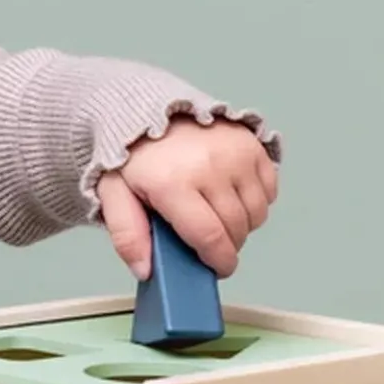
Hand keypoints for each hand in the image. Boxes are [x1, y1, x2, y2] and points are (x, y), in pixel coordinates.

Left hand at [97, 116, 277, 278]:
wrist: (148, 112)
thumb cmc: (132, 159)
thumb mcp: (114, 196)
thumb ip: (127, 236)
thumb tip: (146, 271)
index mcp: (172, 183)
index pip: (210, 236)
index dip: (219, 261)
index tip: (219, 269)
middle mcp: (209, 166)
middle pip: (236, 229)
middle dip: (227, 246)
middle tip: (210, 243)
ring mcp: (235, 153)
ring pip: (256, 213)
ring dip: (243, 225)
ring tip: (218, 217)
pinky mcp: (252, 143)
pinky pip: (269, 190)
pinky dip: (256, 201)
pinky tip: (232, 196)